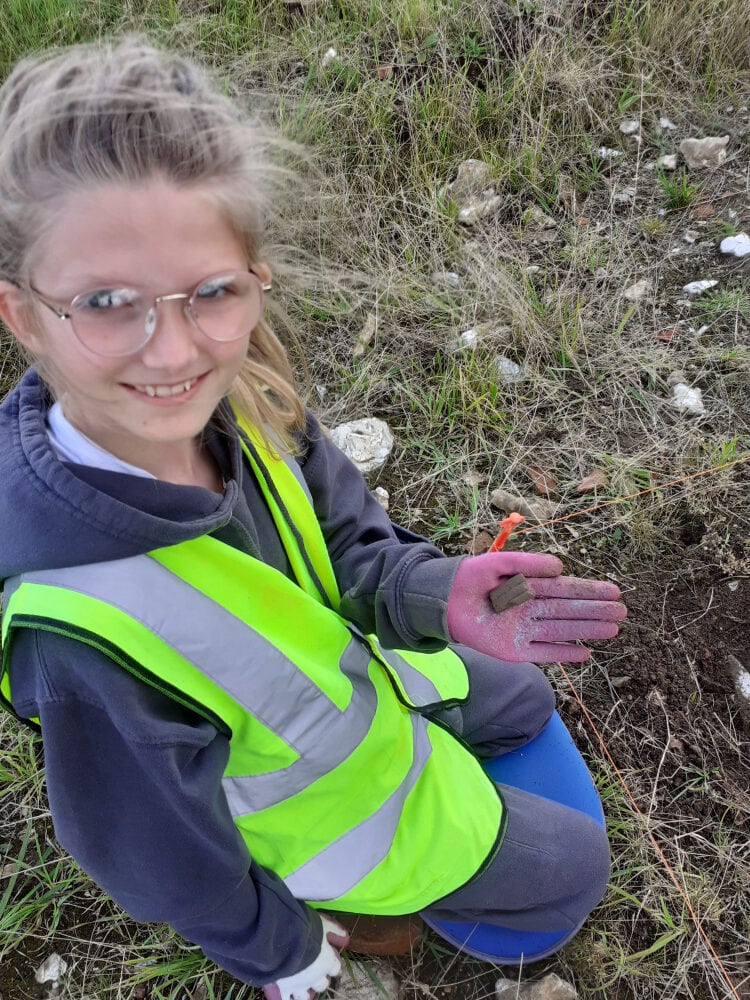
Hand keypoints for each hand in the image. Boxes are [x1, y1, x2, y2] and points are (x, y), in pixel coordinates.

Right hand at [263, 914, 349, 999]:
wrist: (283, 938)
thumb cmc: (305, 929)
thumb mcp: (323, 924)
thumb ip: (334, 931)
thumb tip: (346, 937)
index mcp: (326, 962)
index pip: (335, 969)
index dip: (332, 966)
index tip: (330, 963)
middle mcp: (315, 977)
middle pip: (322, 985)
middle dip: (319, 981)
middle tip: (314, 975)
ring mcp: (299, 986)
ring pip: (304, 997)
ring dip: (303, 993)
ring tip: (299, 987)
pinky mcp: (283, 990)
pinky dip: (286, 998)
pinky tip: (284, 994)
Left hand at [447, 551, 625, 663]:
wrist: (443, 599)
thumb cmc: (472, 577)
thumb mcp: (499, 563)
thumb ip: (528, 563)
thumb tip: (560, 567)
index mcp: (531, 588)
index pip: (566, 589)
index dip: (590, 590)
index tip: (614, 590)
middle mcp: (532, 610)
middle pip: (569, 611)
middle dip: (596, 611)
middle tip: (623, 611)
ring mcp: (524, 631)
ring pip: (562, 631)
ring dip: (587, 630)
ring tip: (613, 628)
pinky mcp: (513, 651)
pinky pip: (543, 654)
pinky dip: (563, 654)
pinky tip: (585, 653)